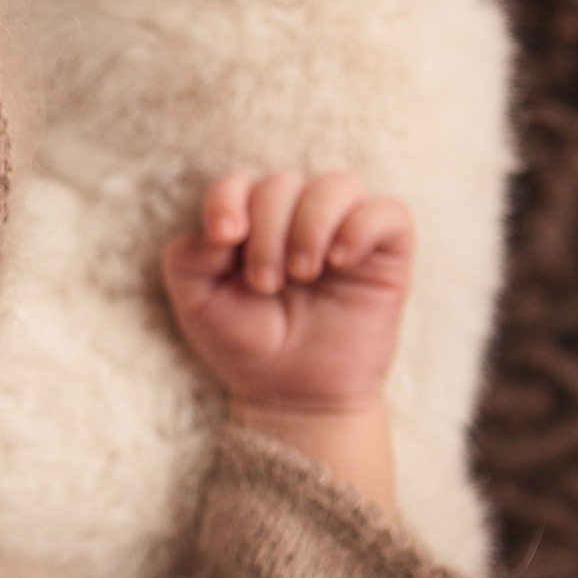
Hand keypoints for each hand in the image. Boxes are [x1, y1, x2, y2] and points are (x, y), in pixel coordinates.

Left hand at [160, 171, 412, 416]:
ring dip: (311, 224)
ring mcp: (343, 230)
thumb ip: (188, 257)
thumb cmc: (246, 344)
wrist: (294, 394)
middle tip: (265, 283)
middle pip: (282, 183)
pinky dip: (361, 228)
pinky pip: (389, 212)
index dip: (227, 199)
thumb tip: (222, 226)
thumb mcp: (197, 304)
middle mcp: (296, 217)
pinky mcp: (386, 252)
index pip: (237, 183)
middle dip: (267, 230)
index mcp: (250, 222)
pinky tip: (340, 262)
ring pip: (337, 184)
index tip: (224, 237)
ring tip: (302, 273)